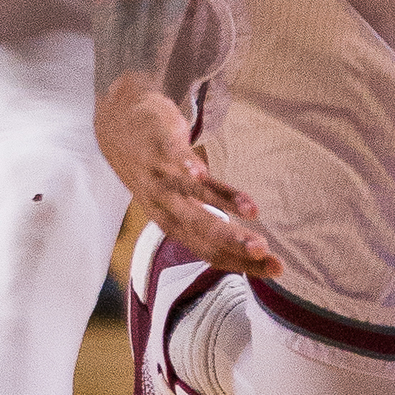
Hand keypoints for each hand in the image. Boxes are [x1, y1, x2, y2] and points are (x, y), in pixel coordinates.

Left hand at [93, 77, 280, 278]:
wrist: (119, 124)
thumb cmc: (158, 167)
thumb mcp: (179, 200)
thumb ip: (206, 218)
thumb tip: (240, 241)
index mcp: (174, 223)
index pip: (210, 252)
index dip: (242, 263)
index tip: (276, 269)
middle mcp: (166, 206)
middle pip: (202, 232)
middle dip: (235, 243)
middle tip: (265, 251)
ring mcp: (161, 177)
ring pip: (192, 198)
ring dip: (223, 205)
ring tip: (254, 212)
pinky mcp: (159, 148)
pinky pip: (173, 159)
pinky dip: (186, 166)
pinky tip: (202, 172)